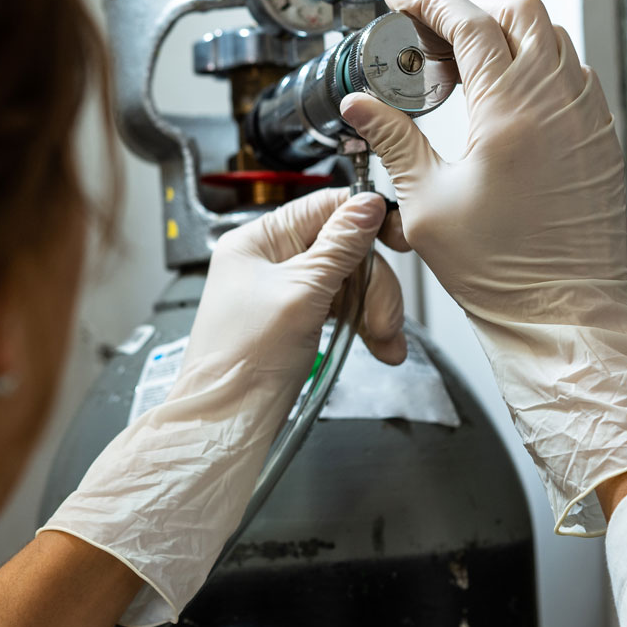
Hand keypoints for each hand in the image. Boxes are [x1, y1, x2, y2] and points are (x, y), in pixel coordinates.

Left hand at [181, 188, 405, 385]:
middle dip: (373, 285)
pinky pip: (341, 310)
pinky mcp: (297, 320)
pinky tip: (379, 346)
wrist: (227, 422)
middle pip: (343, 250)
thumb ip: (339, 247)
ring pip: (348, 283)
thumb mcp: (301, 294)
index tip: (399, 238)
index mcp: (258, 240)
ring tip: (385, 341)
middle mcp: (269, 260)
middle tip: (385, 318)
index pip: (323, 208)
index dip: (366, 220)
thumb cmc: (243, 363)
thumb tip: (367, 204)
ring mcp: (284, 291)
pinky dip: (363, 327)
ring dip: (374, 311)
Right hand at [341, 0, 626, 535]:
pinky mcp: (602, 139)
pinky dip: (536, 69)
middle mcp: (559, 102)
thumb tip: (361, 105)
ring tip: (462, 76)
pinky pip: (573, 75)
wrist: (564, 314)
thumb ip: (394, 140)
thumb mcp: (426, 202)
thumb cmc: (499, 269)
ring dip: (505, 39)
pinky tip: (503, 106)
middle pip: (519, 12)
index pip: (468, 21)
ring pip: (552, 38)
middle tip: (428, 43)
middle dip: (470, 12)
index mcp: (511, 110)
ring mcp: (588, 117)